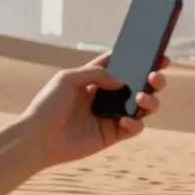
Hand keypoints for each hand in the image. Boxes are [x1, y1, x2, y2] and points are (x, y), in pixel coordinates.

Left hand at [19, 53, 166, 168]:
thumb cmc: (48, 105)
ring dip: (150, 100)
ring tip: (141, 98)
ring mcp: (111, 116)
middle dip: (154, 79)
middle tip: (155, 76)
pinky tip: (125, 120)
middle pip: (140, 84)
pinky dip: (135, 123)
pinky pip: (135, 128)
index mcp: (96, 79)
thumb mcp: (68, 78)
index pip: (124, 66)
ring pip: (143, 106)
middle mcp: (107, 96)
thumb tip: (122, 81)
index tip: (158, 55)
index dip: (141, 60)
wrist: (37, 138)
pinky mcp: (112, 135)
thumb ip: (97, 73)